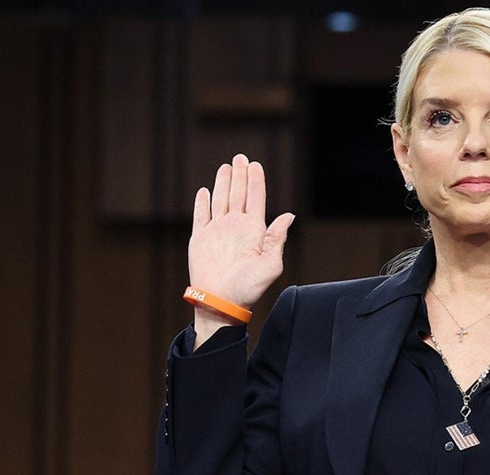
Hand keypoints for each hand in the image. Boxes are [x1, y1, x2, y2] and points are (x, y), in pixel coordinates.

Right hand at [188, 154, 294, 331]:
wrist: (222, 302)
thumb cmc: (248, 288)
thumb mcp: (271, 264)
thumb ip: (277, 238)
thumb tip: (288, 216)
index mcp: (254, 231)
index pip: (255, 199)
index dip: (256, 181)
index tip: (256, 165)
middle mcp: (236, 227)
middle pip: (238, 194)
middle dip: (240, 175)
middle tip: (241, 157)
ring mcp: (218, 231)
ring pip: (221, 200)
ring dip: (223, 183)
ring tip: (227, 166)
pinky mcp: (201, 238)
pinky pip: (201, 216)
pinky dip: (203, 202)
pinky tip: (205, 191)